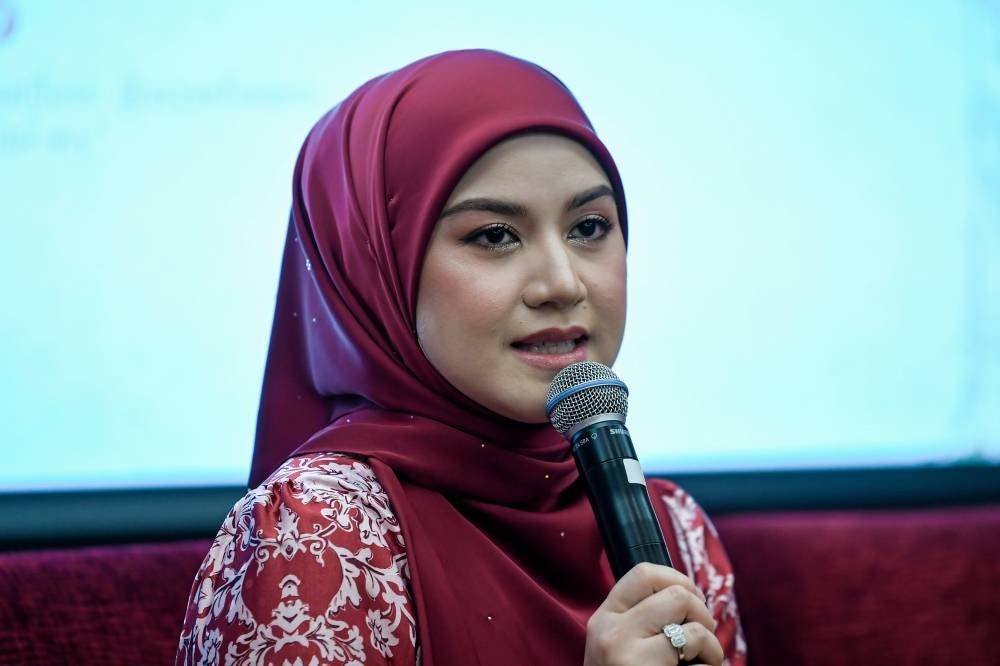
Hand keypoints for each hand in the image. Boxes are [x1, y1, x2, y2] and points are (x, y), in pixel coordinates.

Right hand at [583, 563, 723, 665]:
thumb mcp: (620, 648)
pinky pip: (698, 647)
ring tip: (707, 658)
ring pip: (687, 614)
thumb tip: (687, 595)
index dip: (676, 578)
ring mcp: (625, 650)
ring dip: (710, 636)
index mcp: (603, 620)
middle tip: (702, 635)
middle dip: (700, 609)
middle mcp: (610, 630)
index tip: (691, 599)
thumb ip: (640, 622)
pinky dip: (713, 660)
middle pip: (673, 591)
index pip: (642, 573)